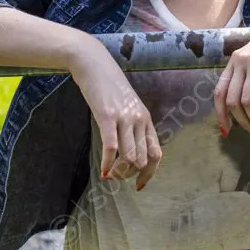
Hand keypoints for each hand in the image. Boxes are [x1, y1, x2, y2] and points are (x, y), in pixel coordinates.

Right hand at [69, 38, 162, 189]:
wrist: (94, 64)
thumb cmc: (108, 86)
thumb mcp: (127, 106)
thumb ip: (131, 125)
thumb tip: (129, 152)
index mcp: (145, 119)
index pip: (156, 153)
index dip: (149, 173)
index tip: (138, 185)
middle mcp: (139, 120)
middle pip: (143, 159)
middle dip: (130, 174)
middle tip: (116, 177)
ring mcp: (124, 118)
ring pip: (130, 157)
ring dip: (119, 172)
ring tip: (109, 174)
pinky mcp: (107, 116)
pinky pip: (111, 148)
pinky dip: (108, 164)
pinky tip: (102, 171)